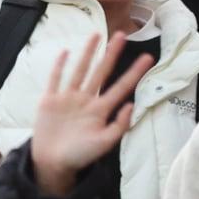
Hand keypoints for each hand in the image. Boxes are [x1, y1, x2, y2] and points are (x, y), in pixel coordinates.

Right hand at [30, 33, 154, 195]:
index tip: (147, 58)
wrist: (52, 163)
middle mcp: (86, 100)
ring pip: (80, 70)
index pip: (121, 87)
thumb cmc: (80, 156)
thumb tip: (131, 104)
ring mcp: (68, 98)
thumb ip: (119, 125)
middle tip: (122, 35)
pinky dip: (59, 66)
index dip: (134, 73)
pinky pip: (55, 79)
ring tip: (96, 35)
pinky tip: (65, 52)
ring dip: (87, 53)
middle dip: (111, 54)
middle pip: (101, 72)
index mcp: (100, 110)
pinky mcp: (50, 100)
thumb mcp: (105, 143)